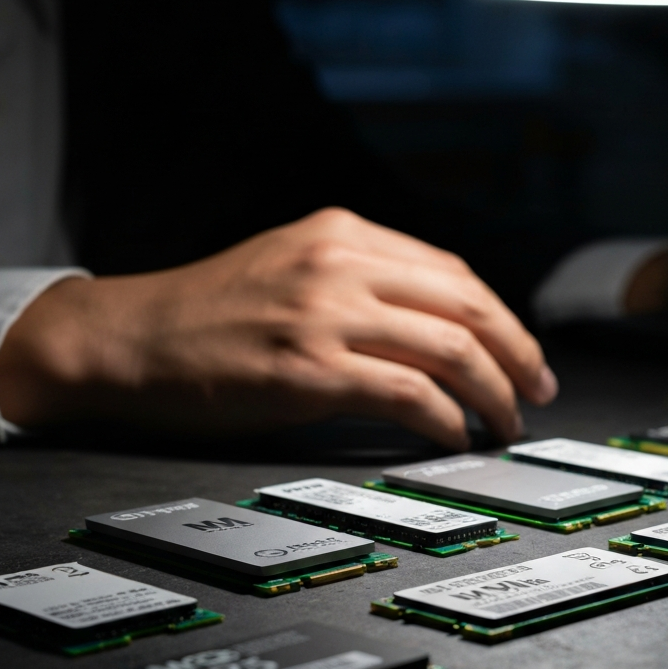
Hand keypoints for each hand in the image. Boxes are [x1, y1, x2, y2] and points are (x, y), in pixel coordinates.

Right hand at [0, 208, 558, 447]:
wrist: (131, 339)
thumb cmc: (210, 311)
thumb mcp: (292, 265)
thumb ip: (361, 280)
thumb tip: (435, 328)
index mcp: (343, 232)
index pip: (453, 273)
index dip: (502, 319)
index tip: (522, 354)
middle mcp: (342, 264)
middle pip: (468, 307)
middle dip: (517, 355)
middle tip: (536, 391)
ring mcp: (325, 316)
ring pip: (450, 351)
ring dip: (492, 394)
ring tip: (503, 421)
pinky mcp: (308, 371)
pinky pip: (408, 396)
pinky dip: (443, 420)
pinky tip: (451, 436)